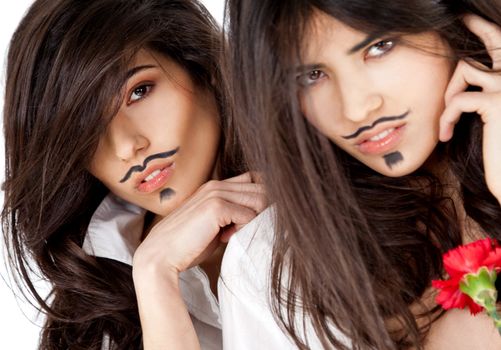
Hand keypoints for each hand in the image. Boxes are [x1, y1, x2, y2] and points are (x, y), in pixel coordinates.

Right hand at [132, 172, 266, 276]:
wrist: (160, 256)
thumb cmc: (186, 246)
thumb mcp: (213, 226)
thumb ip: (232, 217)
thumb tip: (255, 219)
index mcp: (213, 187)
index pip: (252, 180)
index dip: (260, 198)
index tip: (252, 220)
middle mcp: (215, 186)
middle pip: (260, 188)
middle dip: (263, 210)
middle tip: (246, 229)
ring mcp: (215, 194)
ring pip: (259, 200)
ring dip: (256, 219)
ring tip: (237, 233)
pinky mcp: (216, 207)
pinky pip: (250, 215)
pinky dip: (246, 228)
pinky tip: (228, 237)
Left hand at [439, 14, 500, 202]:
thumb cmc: (500, 150)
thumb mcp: (491, 116)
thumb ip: (482, 94)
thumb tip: (463, 79)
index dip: (486, 30)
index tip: (467, 17)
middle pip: (493, 42)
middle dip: (474, 25)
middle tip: (458, 14)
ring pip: (466, 71)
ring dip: (448, 95)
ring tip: (446, 122)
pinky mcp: (498, 102)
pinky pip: (458, 99)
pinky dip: (446, 117)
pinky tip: (446, 135)